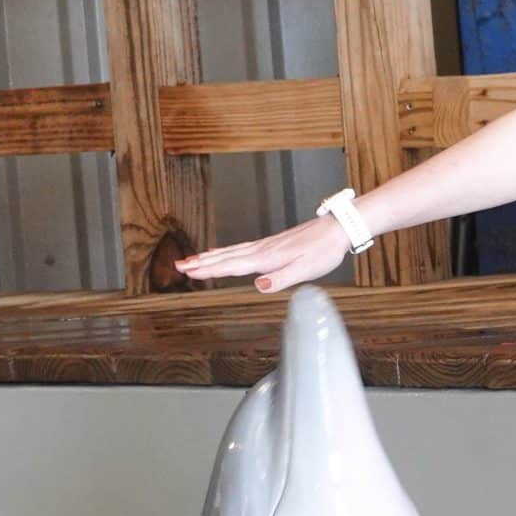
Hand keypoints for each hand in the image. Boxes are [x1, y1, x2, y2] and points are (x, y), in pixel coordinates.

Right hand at [175, 216, 350, 291]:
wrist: (336, 230)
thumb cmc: (323, 251)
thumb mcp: (305, 270)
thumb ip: (281, 279)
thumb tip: (258, 285)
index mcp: (267, 258)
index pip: (232, 266)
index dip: (209, 269)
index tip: (188, 271)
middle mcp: (263, 250)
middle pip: (226, 257)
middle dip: (201, 262)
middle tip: (179, 265)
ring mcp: (266, 246)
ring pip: (231, 252)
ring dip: (210, 256)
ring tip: (192, 260)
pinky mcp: (271, 244)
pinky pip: (241, 249)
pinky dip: (226, 252)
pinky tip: (223, 254)